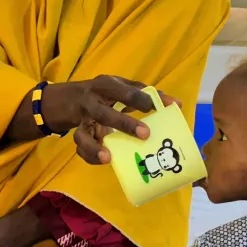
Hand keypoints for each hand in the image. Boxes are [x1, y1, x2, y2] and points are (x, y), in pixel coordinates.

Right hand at [42, 76, 179, 164]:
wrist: (69, 98)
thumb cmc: (105, 93)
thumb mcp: (122, 87)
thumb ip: (147, 94)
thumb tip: (177, 104)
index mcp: (106, 86)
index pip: (125, 90)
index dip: (142, 99)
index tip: (159, 108)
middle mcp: (91, 102)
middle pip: (104, 113)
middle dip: (124, 124)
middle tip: (145, 134)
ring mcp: (82, 120)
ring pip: (83, 135)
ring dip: (95, 147)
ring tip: (108, 157)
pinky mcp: (78, 134)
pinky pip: (80, 148)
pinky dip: (90, 156)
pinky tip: (106, 160)